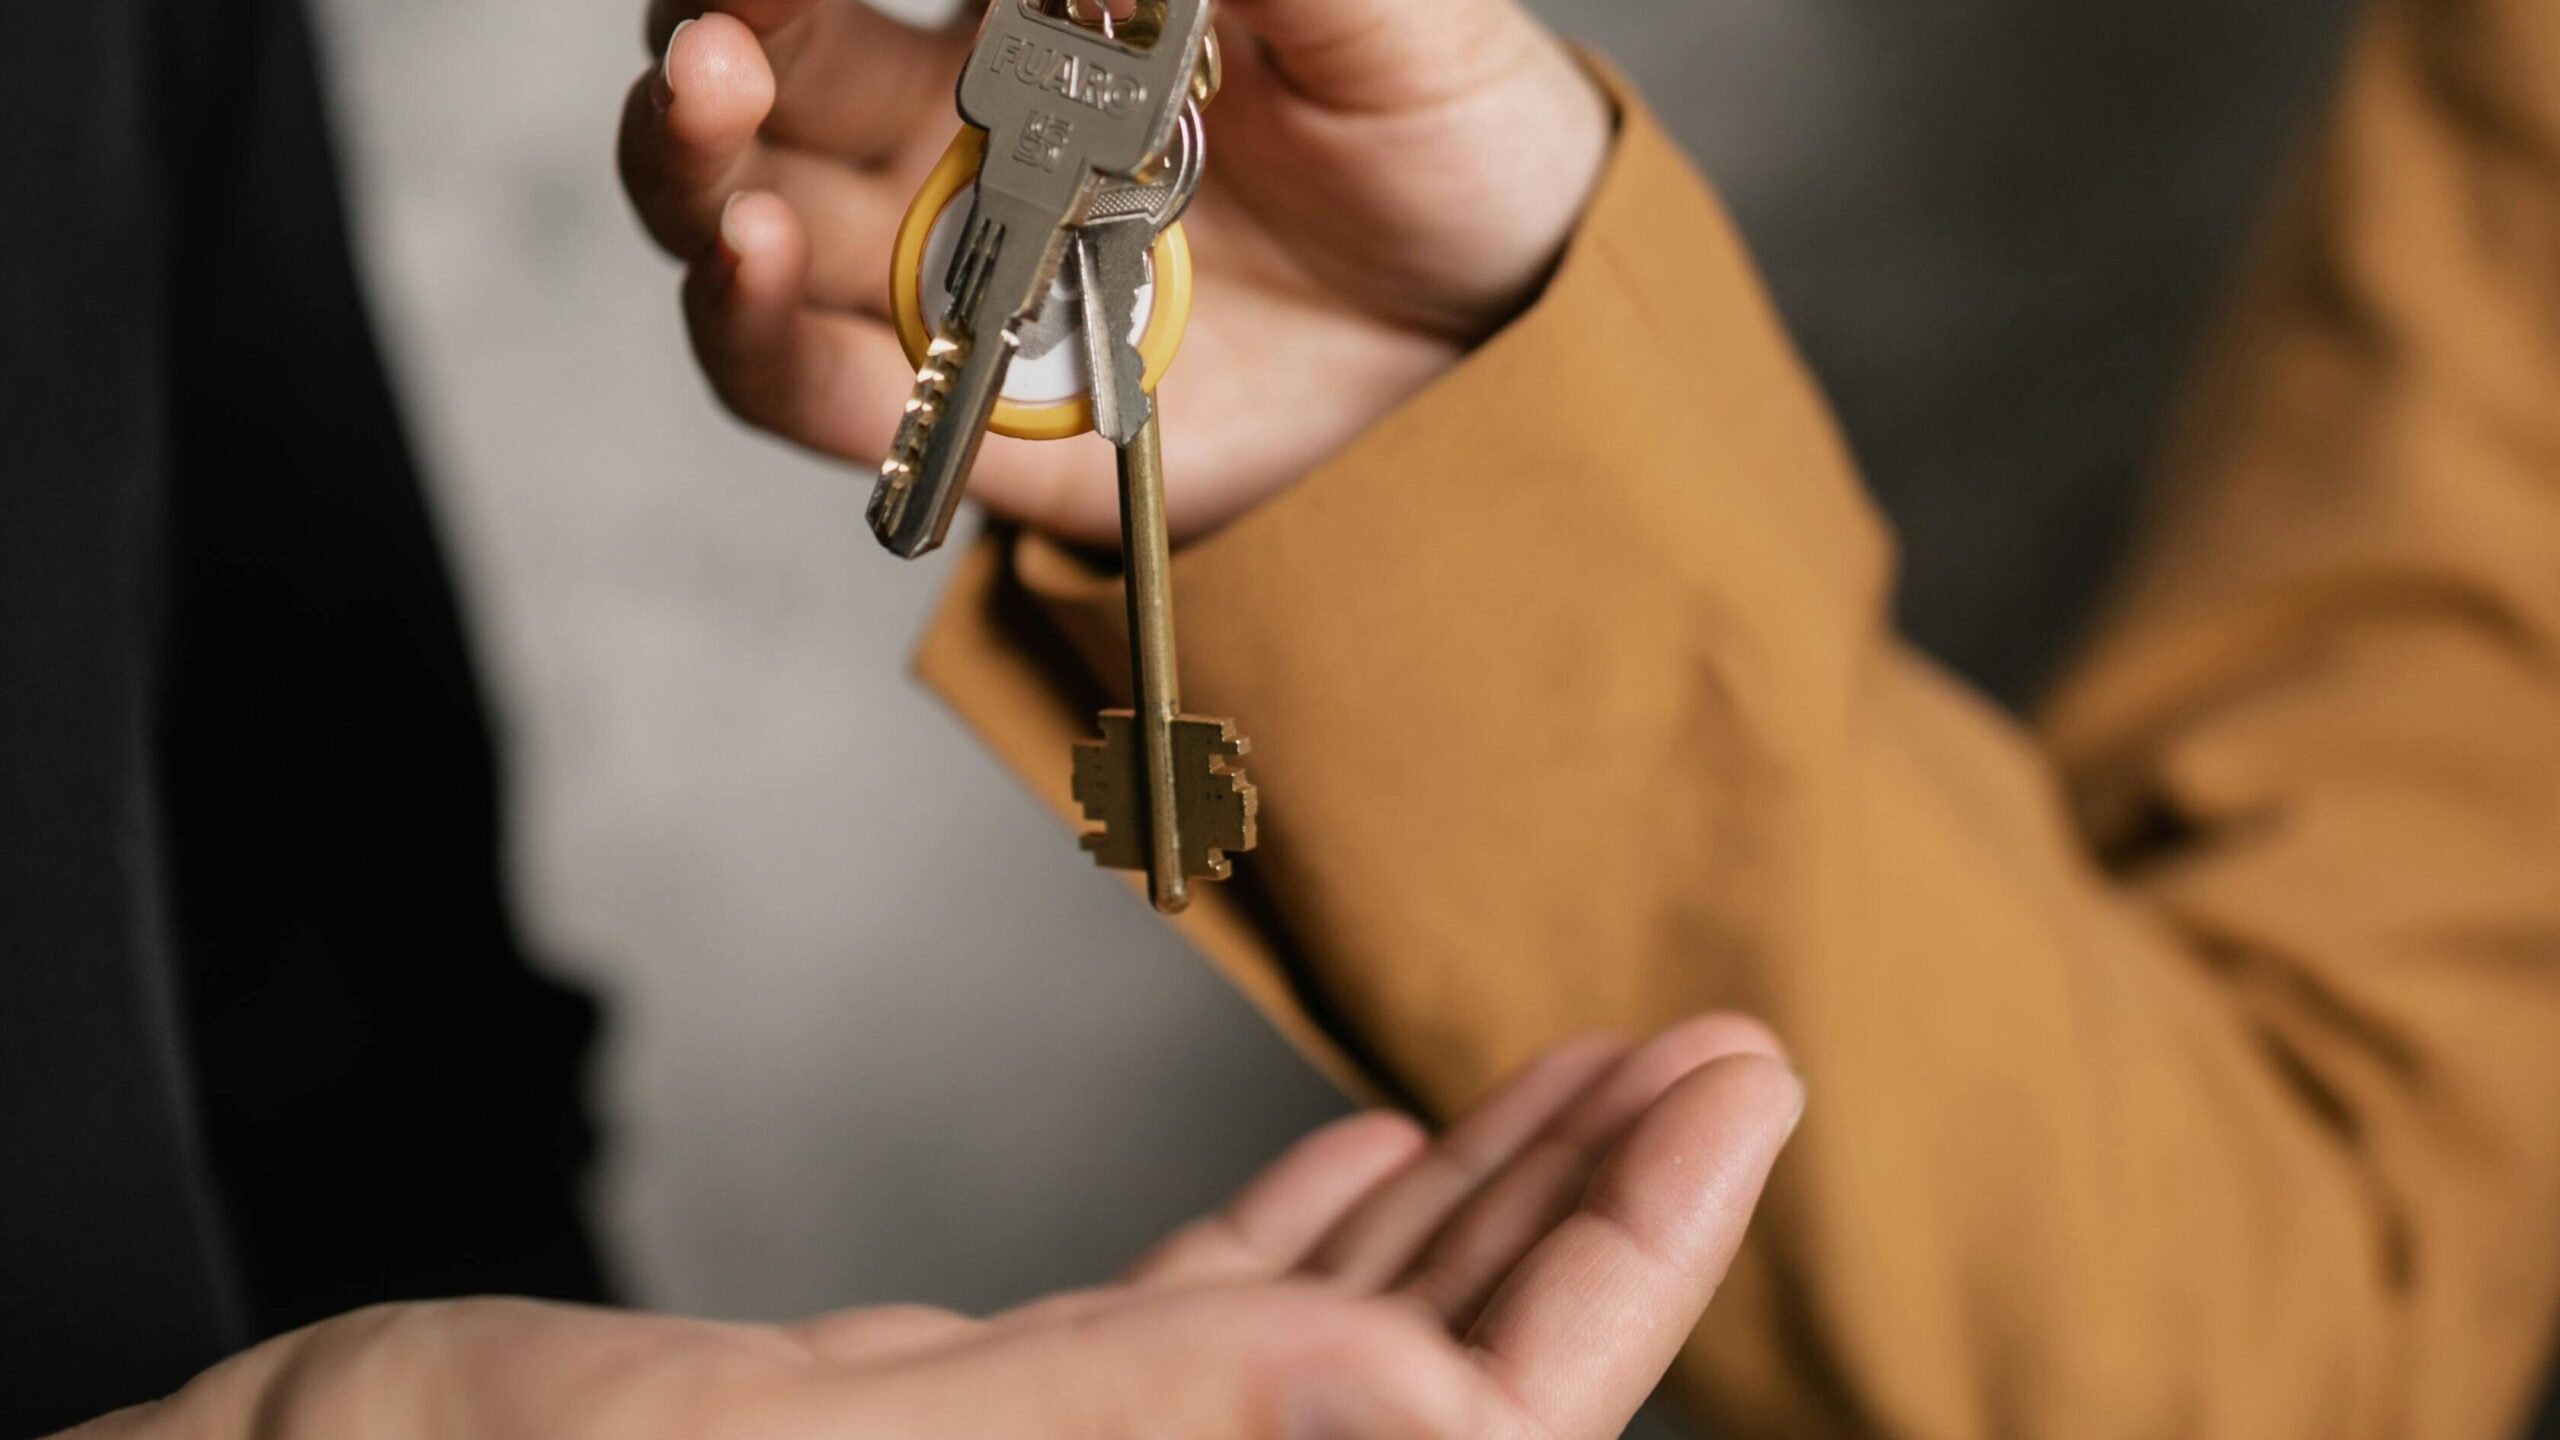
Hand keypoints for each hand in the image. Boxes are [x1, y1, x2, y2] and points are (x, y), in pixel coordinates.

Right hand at [69, 1017, 1797, 1439]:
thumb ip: (1134, 1432)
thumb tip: (1432, 1402)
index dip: (1631, 1268)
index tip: (1732, 1081)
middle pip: (1446, 1389)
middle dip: (1588, 1213)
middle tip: (1707, 1048)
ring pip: (1332, 1344)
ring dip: (1470, 1199)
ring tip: (1582, 1072)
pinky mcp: (968, 1427)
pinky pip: (1189, 1328)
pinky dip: (1302, 1231)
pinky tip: (1377, 1149)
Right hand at [617, 0, 1610, 543]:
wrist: (1519, 332)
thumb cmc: (1449, 133)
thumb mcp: (1366, 9)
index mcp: (1033, 15)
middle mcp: (966, 140)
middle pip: (759, 78)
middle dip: (709, 34)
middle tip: (714, 25)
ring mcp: (966, 283)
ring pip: (752, 225)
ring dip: (695, 173)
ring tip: (705, 113)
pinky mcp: (989, 426)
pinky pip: (825, 394)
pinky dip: (758, 338)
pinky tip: (753, 270)